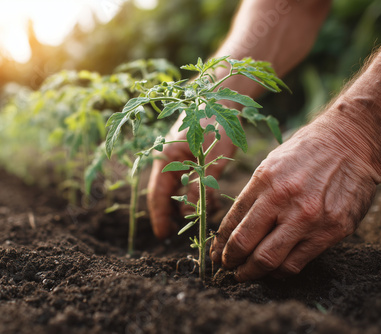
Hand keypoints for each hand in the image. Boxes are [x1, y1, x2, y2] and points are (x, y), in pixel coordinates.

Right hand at [147, 115, 236, 239]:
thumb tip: (189, 214)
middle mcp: (168, 158)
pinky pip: (188, 179)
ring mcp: (178, 156)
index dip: (159, 216)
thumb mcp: (210, 158)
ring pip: (178, 188)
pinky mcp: (190, 155)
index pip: (156, 194)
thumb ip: (200, 186)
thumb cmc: (216, 122)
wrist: (224, 95)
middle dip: (173, 213)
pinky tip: (209, 198)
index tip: (162, 235)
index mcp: (166, 158)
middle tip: (179, 232)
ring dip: (188, 203)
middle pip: (165, 193)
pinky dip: (196, 191)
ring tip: (201, 215)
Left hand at [210, 116, 377, 281]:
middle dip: (231, 262)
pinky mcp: (331, 231)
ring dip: (253, 272)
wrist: (350, 144)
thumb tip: (234, 228)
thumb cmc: (305, 153)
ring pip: (270, 260)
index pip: (233, 222)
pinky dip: (280, 271)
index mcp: (264, 181)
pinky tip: (274, 269)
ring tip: (247, 274)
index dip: (220, 244)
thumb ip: (254, 196)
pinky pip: (297, 263)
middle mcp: (284, 200)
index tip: (216, 254)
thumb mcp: (270, 165)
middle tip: (227, 268)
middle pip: (245, 245)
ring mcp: (309, 218)